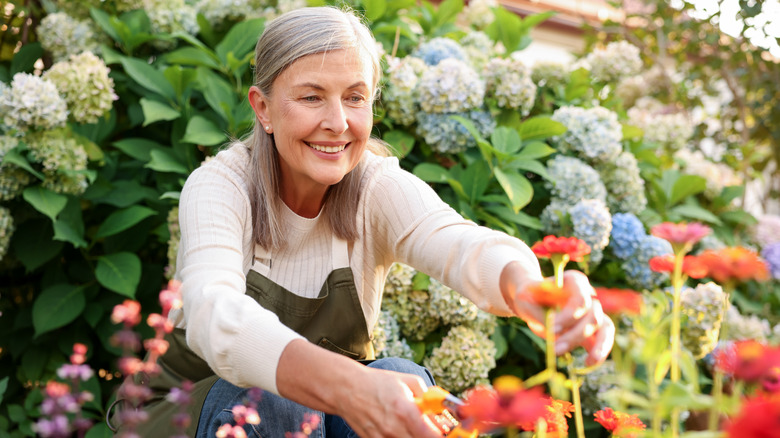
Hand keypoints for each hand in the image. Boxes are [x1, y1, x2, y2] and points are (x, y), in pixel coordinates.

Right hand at [278, 340, 442, 436]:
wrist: (346, 388)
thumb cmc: (378, 382)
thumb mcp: (409, 381)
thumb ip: (429, 396)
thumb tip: (445, 410)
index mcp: (405, 410)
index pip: (432, 436)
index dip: (445, 437)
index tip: (453, 435)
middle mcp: (394, 428)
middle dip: (430, 437)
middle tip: (434, 430)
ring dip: (416, 436)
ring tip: (414, 426)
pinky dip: (402, 437)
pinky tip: (400, 428)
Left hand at [502, 266, 614, 365]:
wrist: (533, 301)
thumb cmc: (530, 297)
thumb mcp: (527, 300)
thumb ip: (541, 315)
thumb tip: (555, 335)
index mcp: (575, 281)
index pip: (580, 300)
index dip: (568, 317)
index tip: (551, 329)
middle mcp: (589, 295)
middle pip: (593, 316)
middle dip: (575, 335)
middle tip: (555, 349)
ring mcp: (593, 311)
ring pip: (606, 327)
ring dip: (598, 346)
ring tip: (588, 362)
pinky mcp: (594, 328)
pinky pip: (603, 339)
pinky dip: (599, 352)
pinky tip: (589, 364)